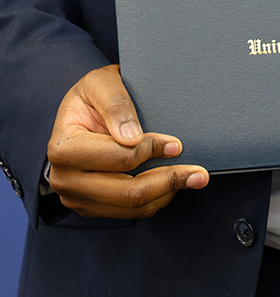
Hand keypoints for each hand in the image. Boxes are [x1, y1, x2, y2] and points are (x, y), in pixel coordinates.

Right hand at [47, 64, 208, 217]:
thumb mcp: (101, 83)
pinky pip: (129, 213)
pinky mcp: (92, 206)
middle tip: (199, 173)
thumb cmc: (92, 94)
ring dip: (167, 194)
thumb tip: (131, 137)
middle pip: (126, 192)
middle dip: (167, 181)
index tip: (176, 144)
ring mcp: (77, 197)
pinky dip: (155, 200)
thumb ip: (116, 105)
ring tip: (193, 178)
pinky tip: (171, 184)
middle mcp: (64, 179)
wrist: (82, 111)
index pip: (117, 158)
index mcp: (63, 147)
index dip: (151, 151)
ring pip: (131, 207)